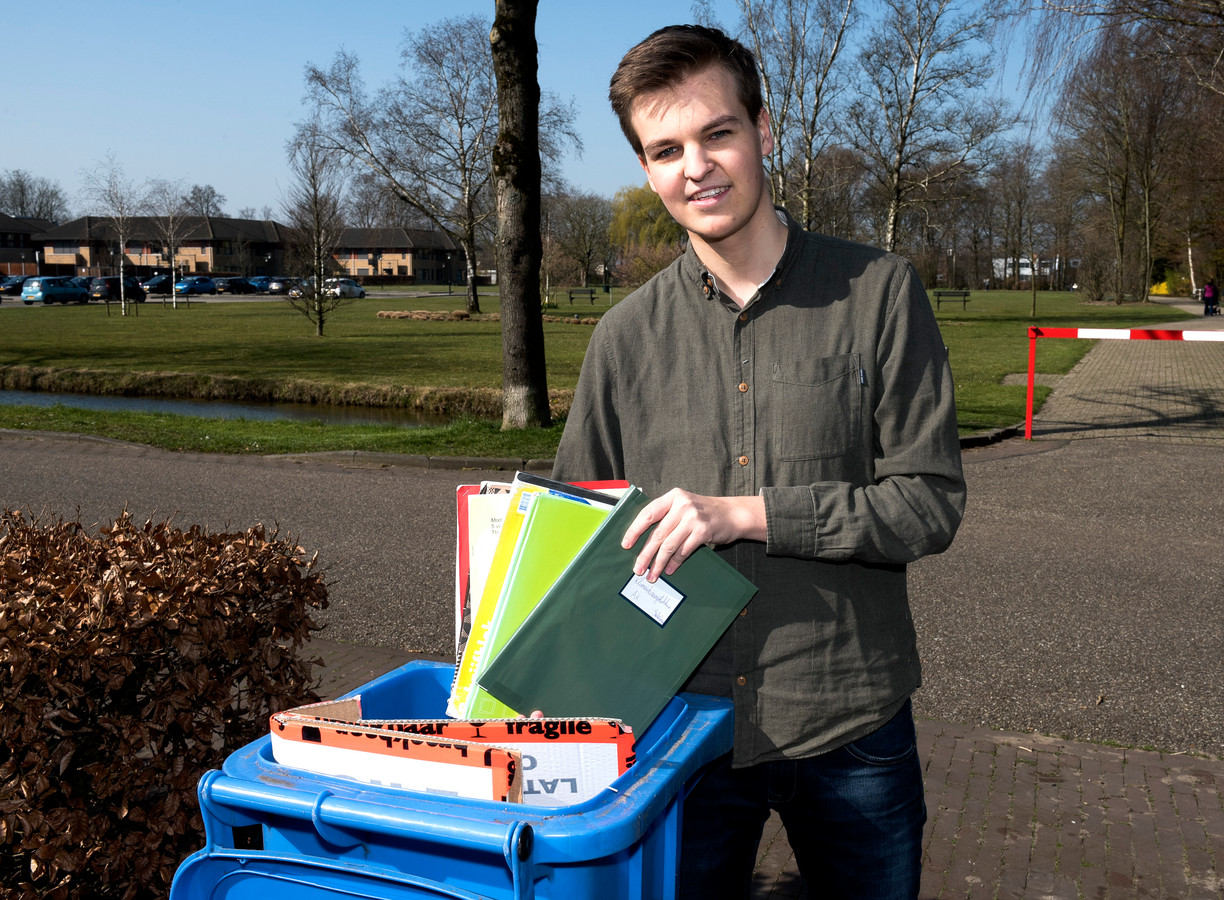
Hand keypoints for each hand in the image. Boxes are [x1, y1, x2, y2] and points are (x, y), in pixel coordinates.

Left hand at [622, 489, 765, 581]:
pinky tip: (669, 570)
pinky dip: (675, 563)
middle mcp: (682, 505)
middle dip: (645, 554)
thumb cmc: (704, 512)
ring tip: (652, 574)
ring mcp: (693, 518)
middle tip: (637, 569)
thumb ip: (666, 517)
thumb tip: (643, 540)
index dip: (634, 530)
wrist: (733, 514)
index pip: (648, 513)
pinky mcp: (703, 531)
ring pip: (669, 545)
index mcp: (673, 497)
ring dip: (658, 563)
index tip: (626, 545)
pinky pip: (683, 551)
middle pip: (657, 533)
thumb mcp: (684, 506)